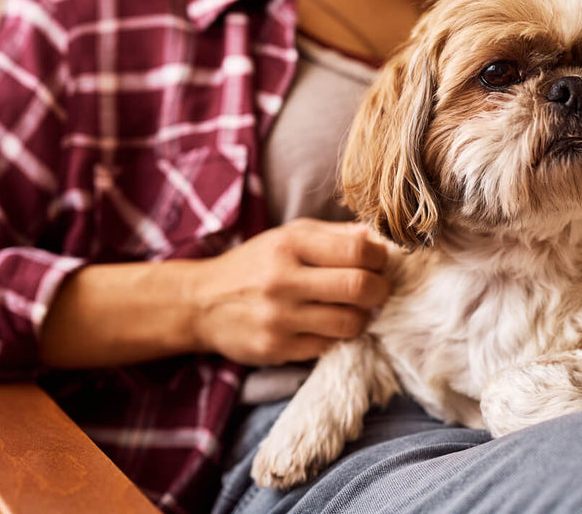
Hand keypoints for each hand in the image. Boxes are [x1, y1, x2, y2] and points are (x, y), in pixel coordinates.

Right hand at [188, 218, 390, 365]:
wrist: (201, 302)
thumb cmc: (254, 264)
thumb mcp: (287, 236)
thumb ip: (333, 234)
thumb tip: (376, 238)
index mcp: (289, 244)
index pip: (357, 249)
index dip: (380, 257)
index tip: (379, 262)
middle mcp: (283, 279)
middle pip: (360, 287)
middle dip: (381, 289)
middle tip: (377, 289)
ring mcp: (279, 317)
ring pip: (351, 322)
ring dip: (363, 316)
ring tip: (354, 309)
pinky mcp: (276, 348)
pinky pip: (329, 346)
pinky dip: (337, 336)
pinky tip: (328, 325)